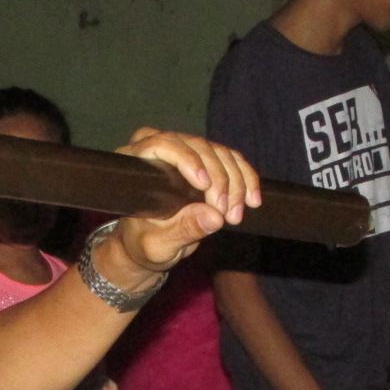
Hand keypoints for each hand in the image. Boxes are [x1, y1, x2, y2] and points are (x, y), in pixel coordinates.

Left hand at [109, 128, 261, 272]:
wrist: (153, 243)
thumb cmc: (144, 243)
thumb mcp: (159, 244)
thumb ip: (183, 230)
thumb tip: (215, 217)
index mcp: (136, 163)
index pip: (162, 144)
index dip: (188, 159)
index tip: (205, 185)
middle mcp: (160, 148)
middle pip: (197, 146)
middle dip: (219, 179)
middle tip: (225, 213)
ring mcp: (186, 150)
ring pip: (219, 152)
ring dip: (236, 182)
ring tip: (235, 215)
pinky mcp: (207, 159)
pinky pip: (233, 160)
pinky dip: (246, 179)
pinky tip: (252, 200)